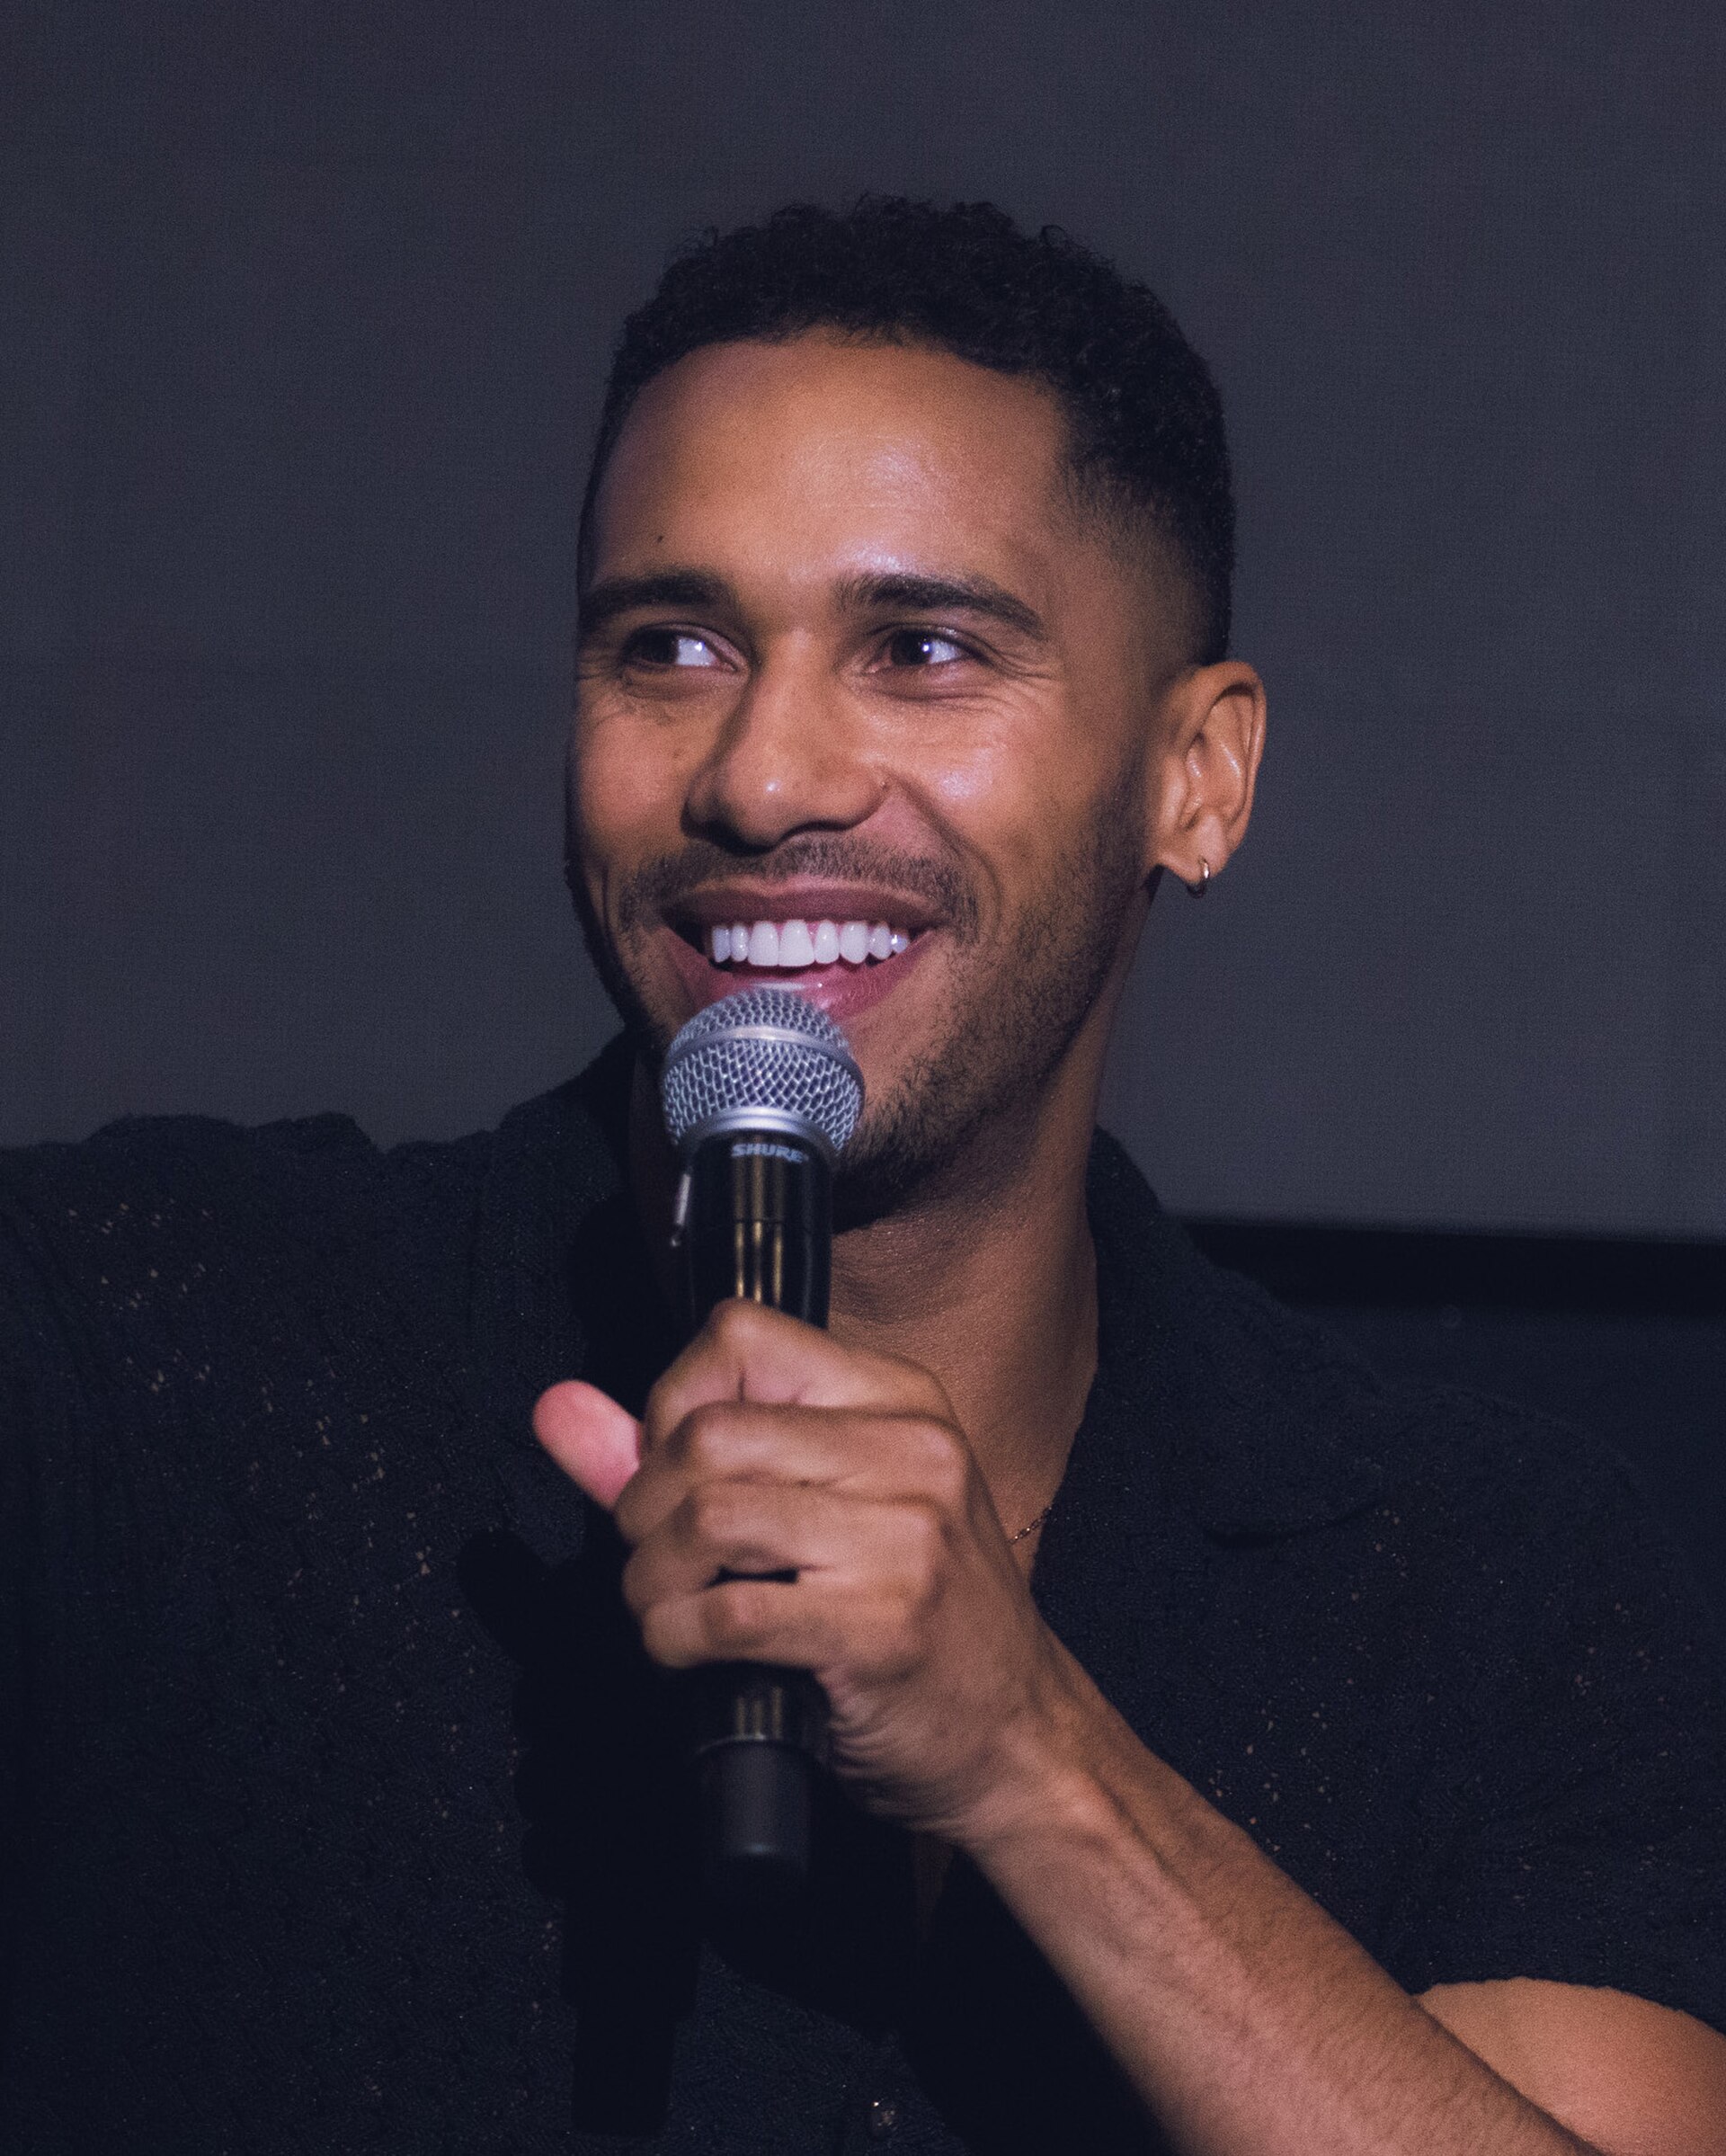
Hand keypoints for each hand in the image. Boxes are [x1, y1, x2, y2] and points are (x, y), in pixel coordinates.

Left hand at [532, 1300, 1080, 1846]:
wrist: (1015, 1738)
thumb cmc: (913, 1618)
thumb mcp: (819, 1510)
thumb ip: (678, 1455)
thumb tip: (559, 1410)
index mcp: (900, 1400)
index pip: (741, 1337)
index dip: (672, 1400)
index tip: (670, 1469)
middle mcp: (913, 1452)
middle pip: (709, 1432)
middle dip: (641, 1505)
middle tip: (653, 1557)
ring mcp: (907, 1539)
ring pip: (708, 1515)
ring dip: (650, 1577)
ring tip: (665, 1606)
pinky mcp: (883, 1628)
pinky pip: (727, 1611)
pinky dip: (673, 1637)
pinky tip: (687, 1652)